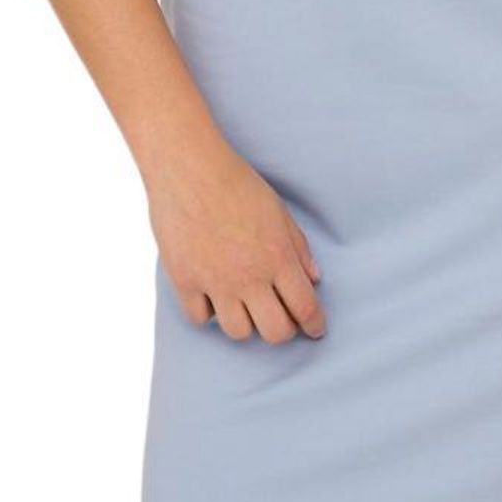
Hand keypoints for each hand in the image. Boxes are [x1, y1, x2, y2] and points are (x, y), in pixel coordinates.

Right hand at [144, 142, 325, 343]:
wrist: (190, 168)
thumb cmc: (236, 183)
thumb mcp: (278, 211)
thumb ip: (298, 248)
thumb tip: (314, 279)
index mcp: (278, 257)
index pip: (305, 308)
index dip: (314, 324)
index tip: (315, 329)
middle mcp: (250, 277)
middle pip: (275, 332)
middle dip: (284, 330)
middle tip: (281, 318)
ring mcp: (216, 283)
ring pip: (239, 332)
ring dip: (247, 323)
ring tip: (245, 306)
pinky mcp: (185, 281)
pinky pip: (201, 319)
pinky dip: (209, 312)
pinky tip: (213, 296)